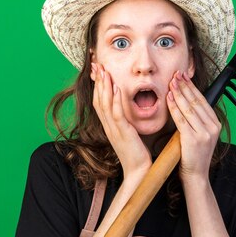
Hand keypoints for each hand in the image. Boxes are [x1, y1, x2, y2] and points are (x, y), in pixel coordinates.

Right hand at [91, 63, 151, 178]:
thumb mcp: (128, 134)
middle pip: (98, 100)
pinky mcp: (123, 133)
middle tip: (96, 64)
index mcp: (109, 126)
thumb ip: (125, 122)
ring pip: (105, 104)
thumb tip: (126, 110)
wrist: (138, 171)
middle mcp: (108, 126)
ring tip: (104, 70)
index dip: (97, 85)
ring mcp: (114, 130)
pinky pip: (117, 114)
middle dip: (98, 81)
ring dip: (104, 86)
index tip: (97, 71)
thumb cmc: (136, 154)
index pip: (99, 102)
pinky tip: (116, 88)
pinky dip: (115, 100)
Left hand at [167, 70, 220, 180]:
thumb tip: (187, 103)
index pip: (202, 100)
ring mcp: (204, 133)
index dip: (192, 87)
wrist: (196, 176)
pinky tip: (168, 98)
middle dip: (185, 86)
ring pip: (189, 108)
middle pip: (196, 101)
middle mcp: (212, 127)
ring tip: (171, 82)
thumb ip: (197, 121)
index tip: (183, 76)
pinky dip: (174, 107)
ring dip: (179, 93)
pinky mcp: (193, 138)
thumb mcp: (200, 135)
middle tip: (176, 74)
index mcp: (215, 124)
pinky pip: (181, 119)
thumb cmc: (194, 156)